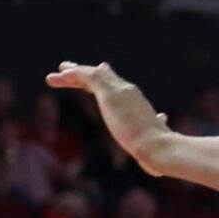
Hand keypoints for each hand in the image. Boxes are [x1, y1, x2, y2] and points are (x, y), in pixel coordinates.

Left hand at [47, 62, 174, 175]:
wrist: (157, 147)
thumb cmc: (157, 149)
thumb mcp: (154, 134)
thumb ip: (157, 124)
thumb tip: (164, 117)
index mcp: (138, 104)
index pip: (115, 88)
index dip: (99, 84)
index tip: (87, 82)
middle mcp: (130, 93)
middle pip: (104, 78)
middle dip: (84, 73)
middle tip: (66, 68)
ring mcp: (120, 91)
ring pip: (93, 74)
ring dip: (73, 72)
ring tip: (54, 75)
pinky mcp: (110, 94)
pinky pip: (89, 77)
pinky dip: (74, 74)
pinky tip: (60, 75)